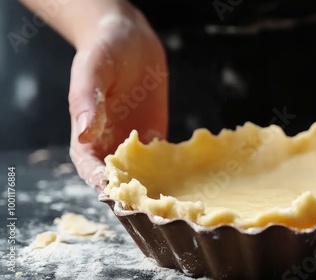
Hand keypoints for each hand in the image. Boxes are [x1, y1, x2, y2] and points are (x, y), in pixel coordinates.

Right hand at [68, 9, 167, 189]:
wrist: (130, 40)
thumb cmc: (104, 51)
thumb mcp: (92, 71)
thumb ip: (86, 102)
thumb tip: (82, 134)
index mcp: (86, 135)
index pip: (90, 167)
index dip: (101, 181)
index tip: (115, 192)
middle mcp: (109, 145)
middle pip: (118, 179)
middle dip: (132, 195)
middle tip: (152, 207)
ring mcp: (133, 144)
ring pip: (141, 175)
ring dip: (155, 189)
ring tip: (174, 202)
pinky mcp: (155, 138)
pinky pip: (162, 161)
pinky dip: (172, 173)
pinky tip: (189, 180)